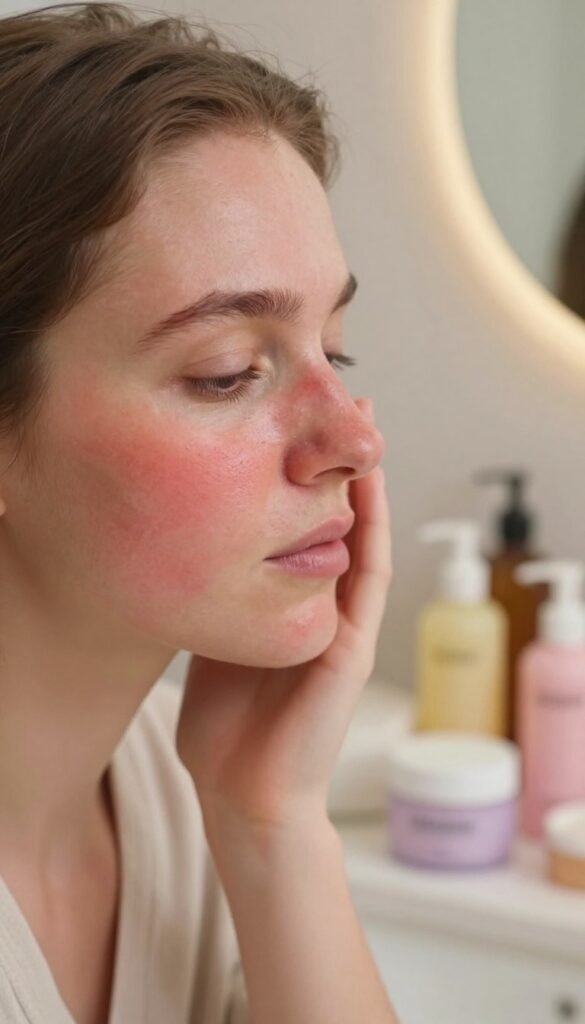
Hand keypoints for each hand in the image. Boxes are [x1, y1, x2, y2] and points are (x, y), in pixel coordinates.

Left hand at [175, 399, 391, 836]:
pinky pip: (365, 578)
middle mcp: (324, 609)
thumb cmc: (225, 727)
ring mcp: (343, 627)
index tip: (297, 425)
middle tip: (340, 404)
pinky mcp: (351, 648)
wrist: (242, 792)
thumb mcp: (216, 637)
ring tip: (365, 428)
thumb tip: (192, 544)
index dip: (307, 478)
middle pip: (341, 522)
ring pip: (362, 539)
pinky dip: (369, 530)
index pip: (306, 528)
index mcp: (291, 607)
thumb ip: (220, 593)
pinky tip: (367, 488)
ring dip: (366, 484)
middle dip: (341, 464)